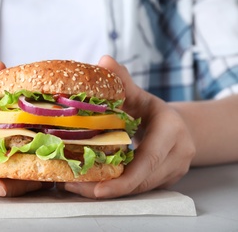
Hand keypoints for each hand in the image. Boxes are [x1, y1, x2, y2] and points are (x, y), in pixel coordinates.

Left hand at [62, 55, 195, 198]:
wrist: (177, 124)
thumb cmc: (151, 109)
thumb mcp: (138, 94)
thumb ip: (122, 81)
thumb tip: (103, 60)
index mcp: (172, 131)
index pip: (147, 160)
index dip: (123, 179)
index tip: (96, 189)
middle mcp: (179, 155)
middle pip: (141, 181)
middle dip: (106, 189)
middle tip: (73, 186)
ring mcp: (175, 171)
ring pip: (139, 189)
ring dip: (108, 191)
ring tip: (76, 186)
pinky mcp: (166, 181)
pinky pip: (139, 189)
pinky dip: (116, 189)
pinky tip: (91, 184)